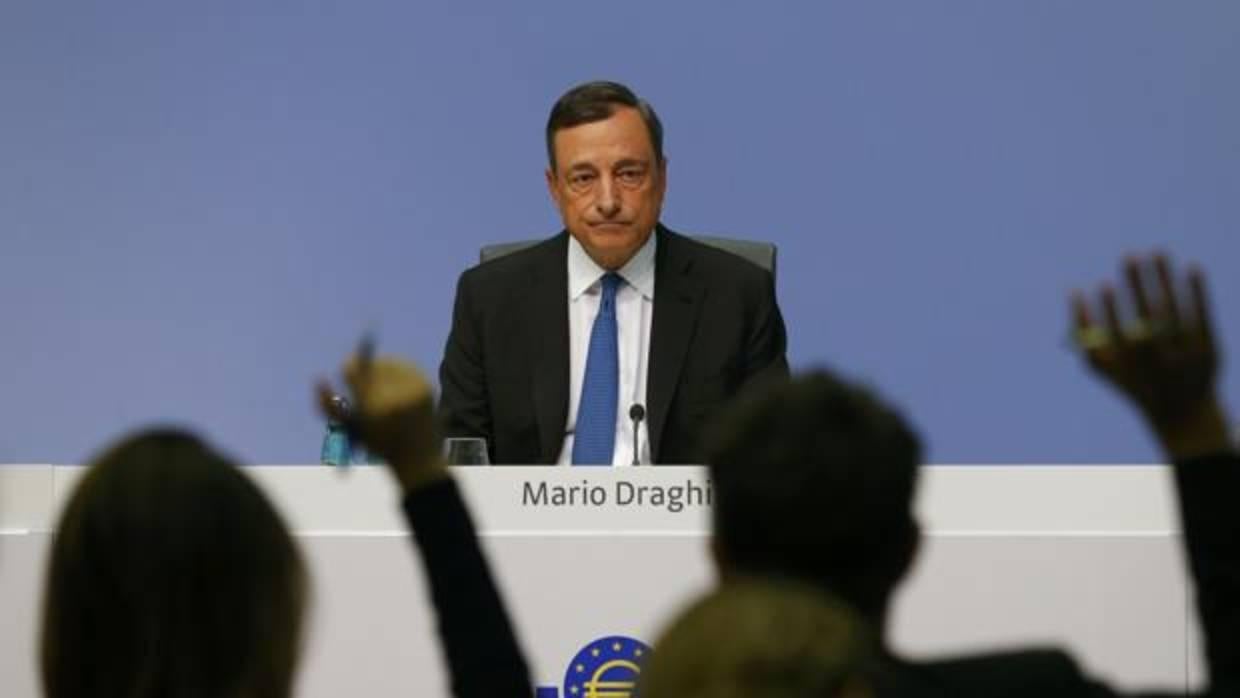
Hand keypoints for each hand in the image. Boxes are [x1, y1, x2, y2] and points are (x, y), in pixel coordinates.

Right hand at [317, 355, 446, 491]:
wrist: (419, 457)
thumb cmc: (380, 445)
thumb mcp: (351, 430)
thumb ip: (329, 408)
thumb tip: (318, 379)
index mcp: (371, 408)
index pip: (355, 372)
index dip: (350, 366)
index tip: (348, 366)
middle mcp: (392, 396)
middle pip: (373, 364)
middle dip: (366, 367)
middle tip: (364, 371)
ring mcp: (411, 390)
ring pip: (390, 362)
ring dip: (382, 367)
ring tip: (381, 380)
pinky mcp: (425, 386)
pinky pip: (407, 366)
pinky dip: (400, 370)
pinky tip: (398, 382)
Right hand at [1072, 253, 1229, 457]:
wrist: (1182, 414)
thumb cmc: (1134, 384)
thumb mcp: (1104, 368)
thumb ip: (1083, 335)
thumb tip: (1073, 292)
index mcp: (1129, 370)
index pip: (1115, 335)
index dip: (1107, 310)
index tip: (1103, 284)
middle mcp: (1158, 363)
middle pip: (1147, 316)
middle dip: (1136, 283)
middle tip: (1129, 255)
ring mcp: (1186, 356)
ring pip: (1174, 310)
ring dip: (1164, 278)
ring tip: (1157, 251)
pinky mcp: (1210, 350)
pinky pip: (1202, 314)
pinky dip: (1197, 290)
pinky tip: (1191, 267)